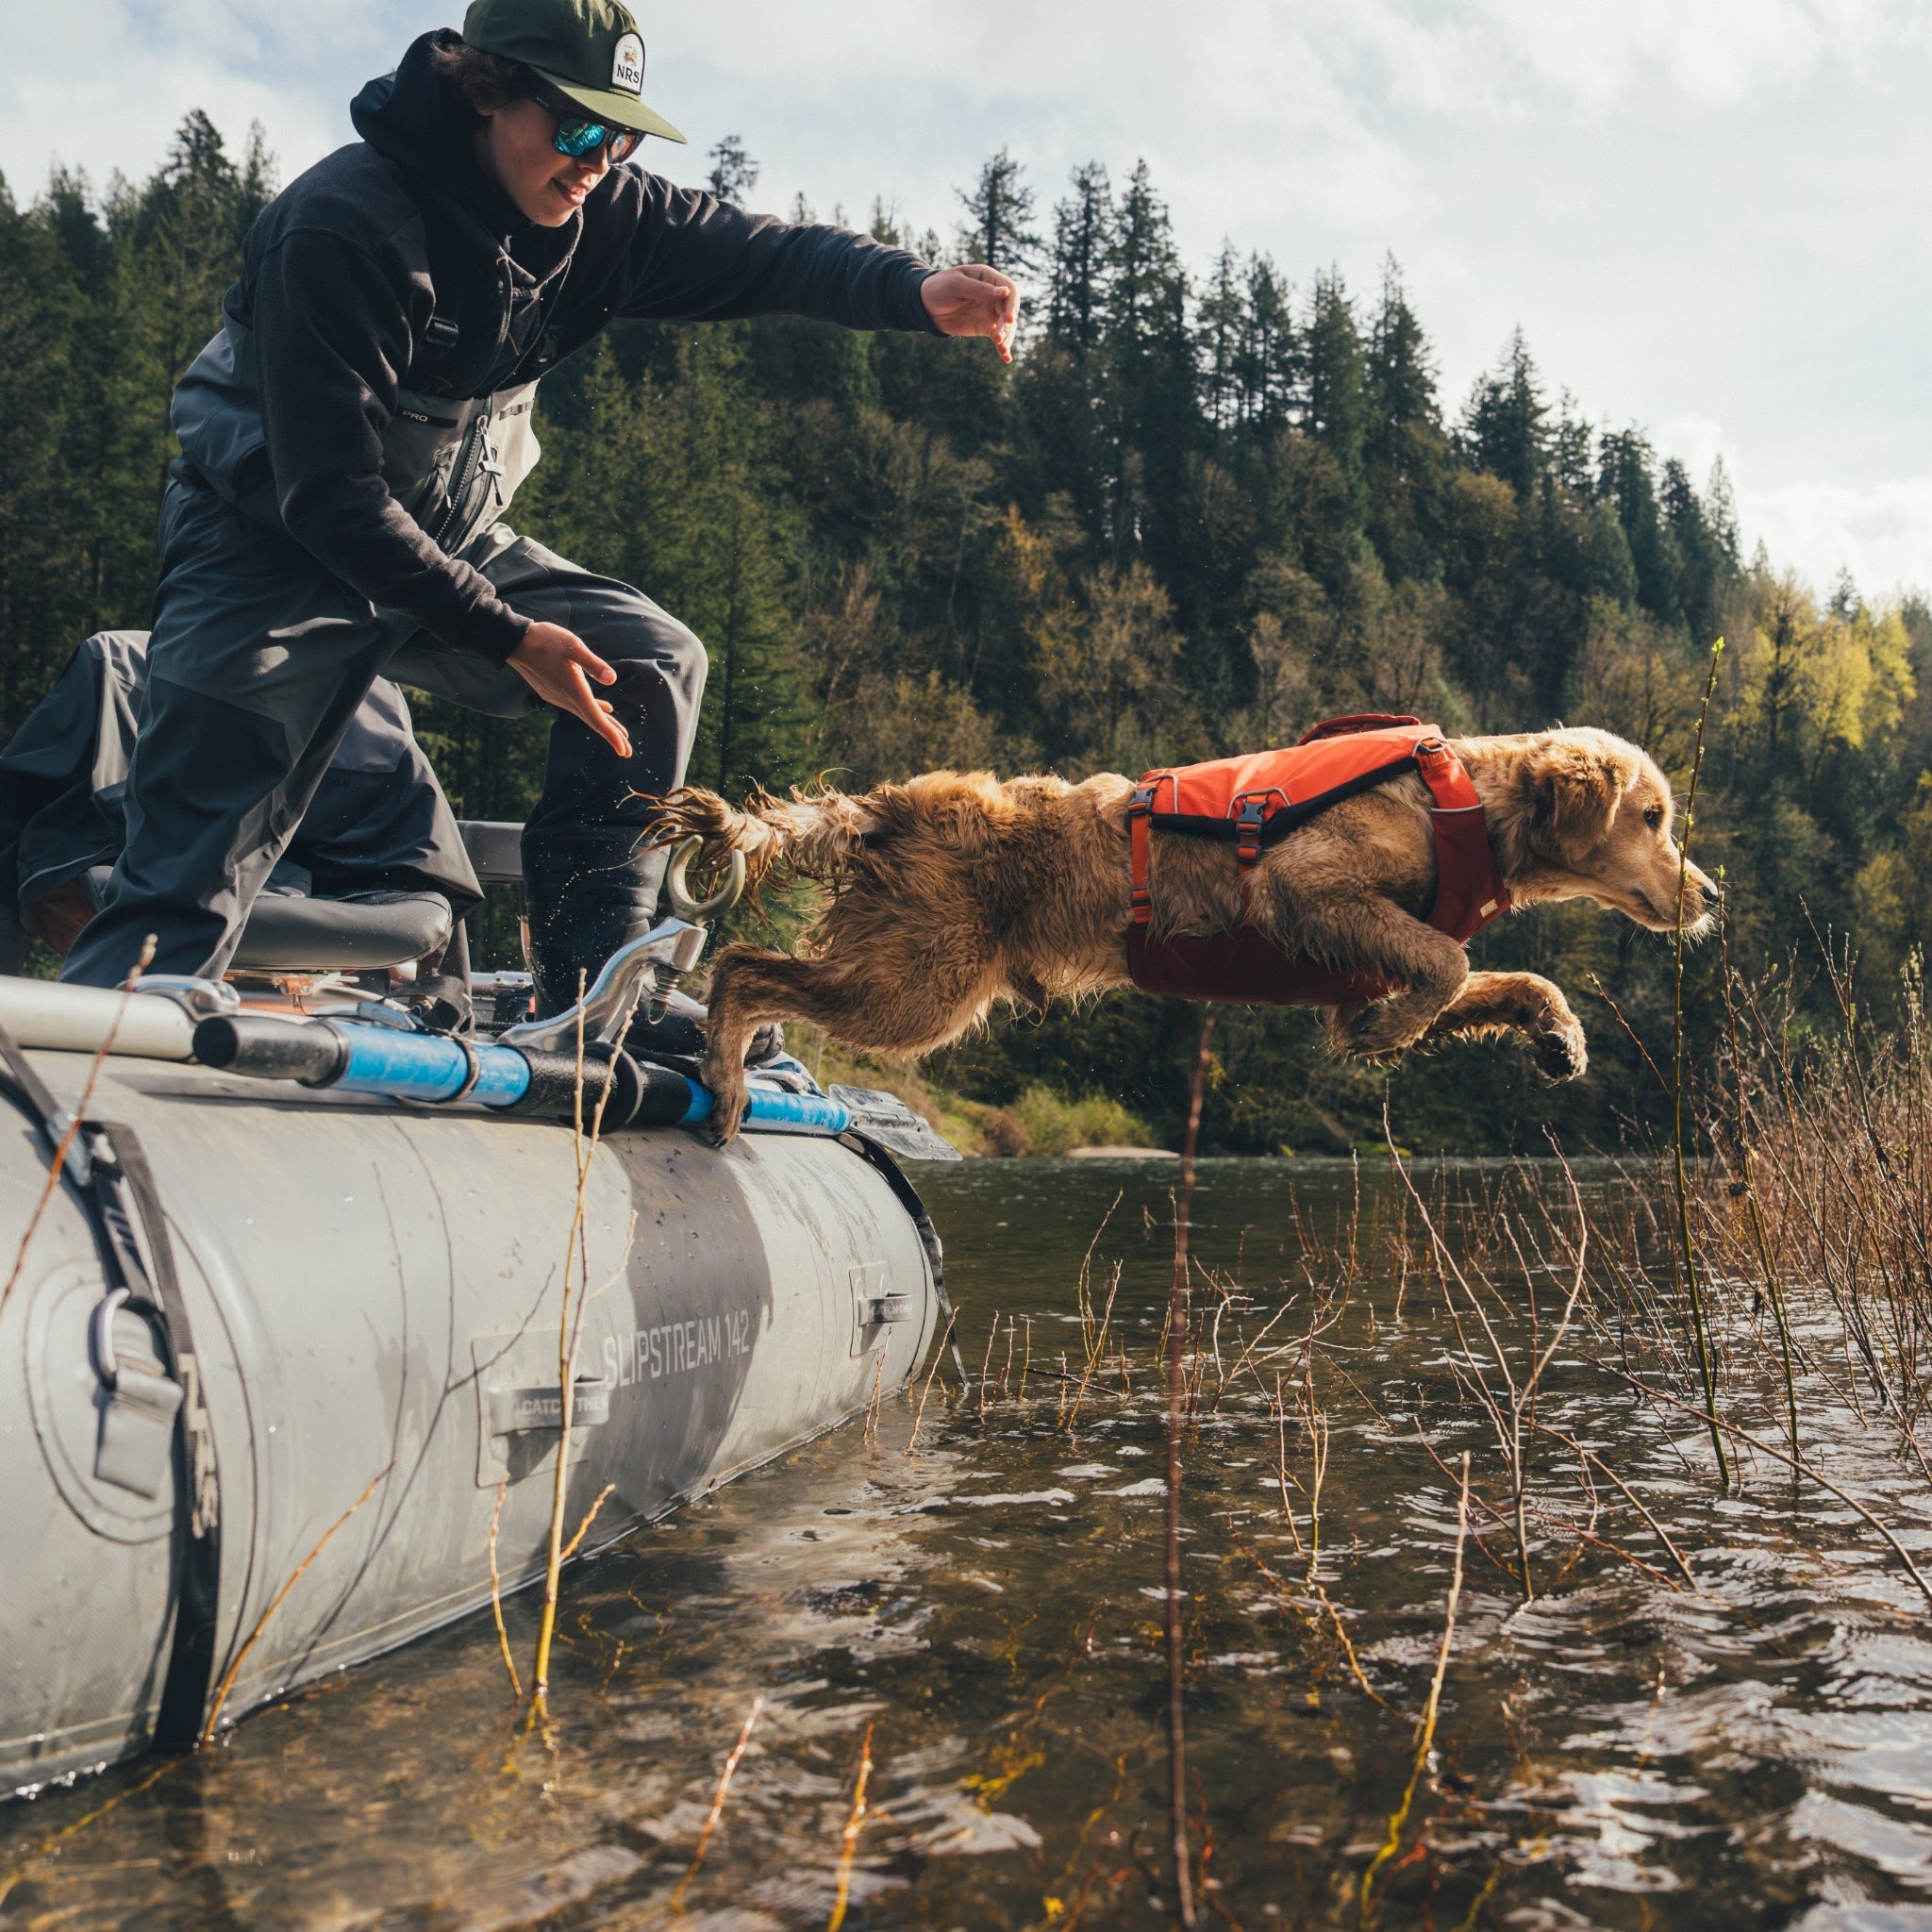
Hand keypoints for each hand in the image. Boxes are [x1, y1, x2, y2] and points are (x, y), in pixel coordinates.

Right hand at [507, 621, 631, 758]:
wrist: (515, 642)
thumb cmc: (545, 641)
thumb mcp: (573, 647)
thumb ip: (593, 664)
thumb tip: (612, 680)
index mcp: (574, 690)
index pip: (596, 719)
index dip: (611, 735)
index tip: (623, 750)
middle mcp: (566, 698)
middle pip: (593, 722)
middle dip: (612, 736)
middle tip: (628, 752)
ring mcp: (559, 696)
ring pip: (587, 714)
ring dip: (604, 725)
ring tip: (621, 735)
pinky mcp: (555, 691)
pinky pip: (579, 706)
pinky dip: (594, 711)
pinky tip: (605, 708)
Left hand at [921, 264, 1019, 362]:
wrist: (925, 306)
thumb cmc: (939, 288)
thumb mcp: (957, 285)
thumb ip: (980, 289)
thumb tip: (1005, 293)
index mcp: (988, 278)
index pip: (1009, 290)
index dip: (1011, 305)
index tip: (1008, 319)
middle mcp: (993, 294)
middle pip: (1008, 309)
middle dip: (1006, 325)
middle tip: (998, 338)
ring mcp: (990, 311)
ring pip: (1005, 325)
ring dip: (1006, 337)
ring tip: (1001, 348)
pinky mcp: (985, 326)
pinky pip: (998, 337)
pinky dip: (1002, 347)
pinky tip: (1006, 358)